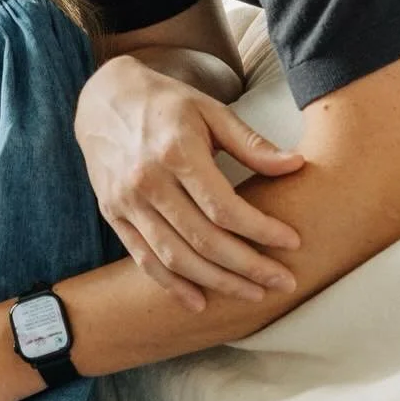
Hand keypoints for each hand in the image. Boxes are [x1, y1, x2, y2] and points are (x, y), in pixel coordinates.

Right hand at [75, 55, 303, 311]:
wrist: (102, 99)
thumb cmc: (165, 103)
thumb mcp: (210, 111)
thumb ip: (251, 143)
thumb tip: (296, 166)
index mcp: (176, 152)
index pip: (224, 207)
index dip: (261, 230)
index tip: (292, 243)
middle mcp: (147, 181)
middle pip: (203, 240)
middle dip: (249, 267)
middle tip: (283, 282)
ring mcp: (126, 202)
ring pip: (175, 257)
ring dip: (217, 282)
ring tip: (252, 294)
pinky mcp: (112, 214)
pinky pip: (143, 259)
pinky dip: (171, 285)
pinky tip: (199, 301)